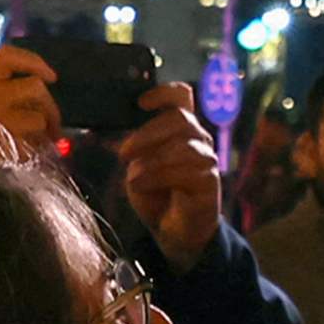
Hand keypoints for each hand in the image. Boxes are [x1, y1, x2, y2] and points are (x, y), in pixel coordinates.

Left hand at [116, 83, 222, 267]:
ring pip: (183, 145)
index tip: (141, 103)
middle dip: (148, 133)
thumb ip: (133, 146)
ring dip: (152, 159)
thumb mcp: (138, 164)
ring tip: (132, 176)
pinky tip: (140, 184)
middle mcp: (198, 138)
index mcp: (180, 128)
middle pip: (180, 118)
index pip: (182, 96)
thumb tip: (114, 134)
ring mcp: (206, 159)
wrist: (173, 230)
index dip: (164, 93)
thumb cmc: (156, 192)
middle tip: (123, 152)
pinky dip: (158, 176)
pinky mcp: (209, 182)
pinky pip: (186, 171)